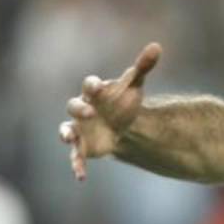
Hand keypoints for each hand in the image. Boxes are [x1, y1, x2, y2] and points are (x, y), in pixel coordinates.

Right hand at [59, 42, 160, 180]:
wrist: (121, 124)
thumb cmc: (124, 100)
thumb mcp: (134, 84)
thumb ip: (143, 66)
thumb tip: (157, 46)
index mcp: (95, 92)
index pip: (90, 85)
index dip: (92, 85)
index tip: (96, 87)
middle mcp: (83, 108)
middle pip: (74, 106)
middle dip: (79, 109)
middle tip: (89, 112)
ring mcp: (80, 128)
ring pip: (66, 130)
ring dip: (66, 134)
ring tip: (68, 139)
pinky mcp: (83, 146)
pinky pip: (76, 156)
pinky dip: (76, 165)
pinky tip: (80, 176)